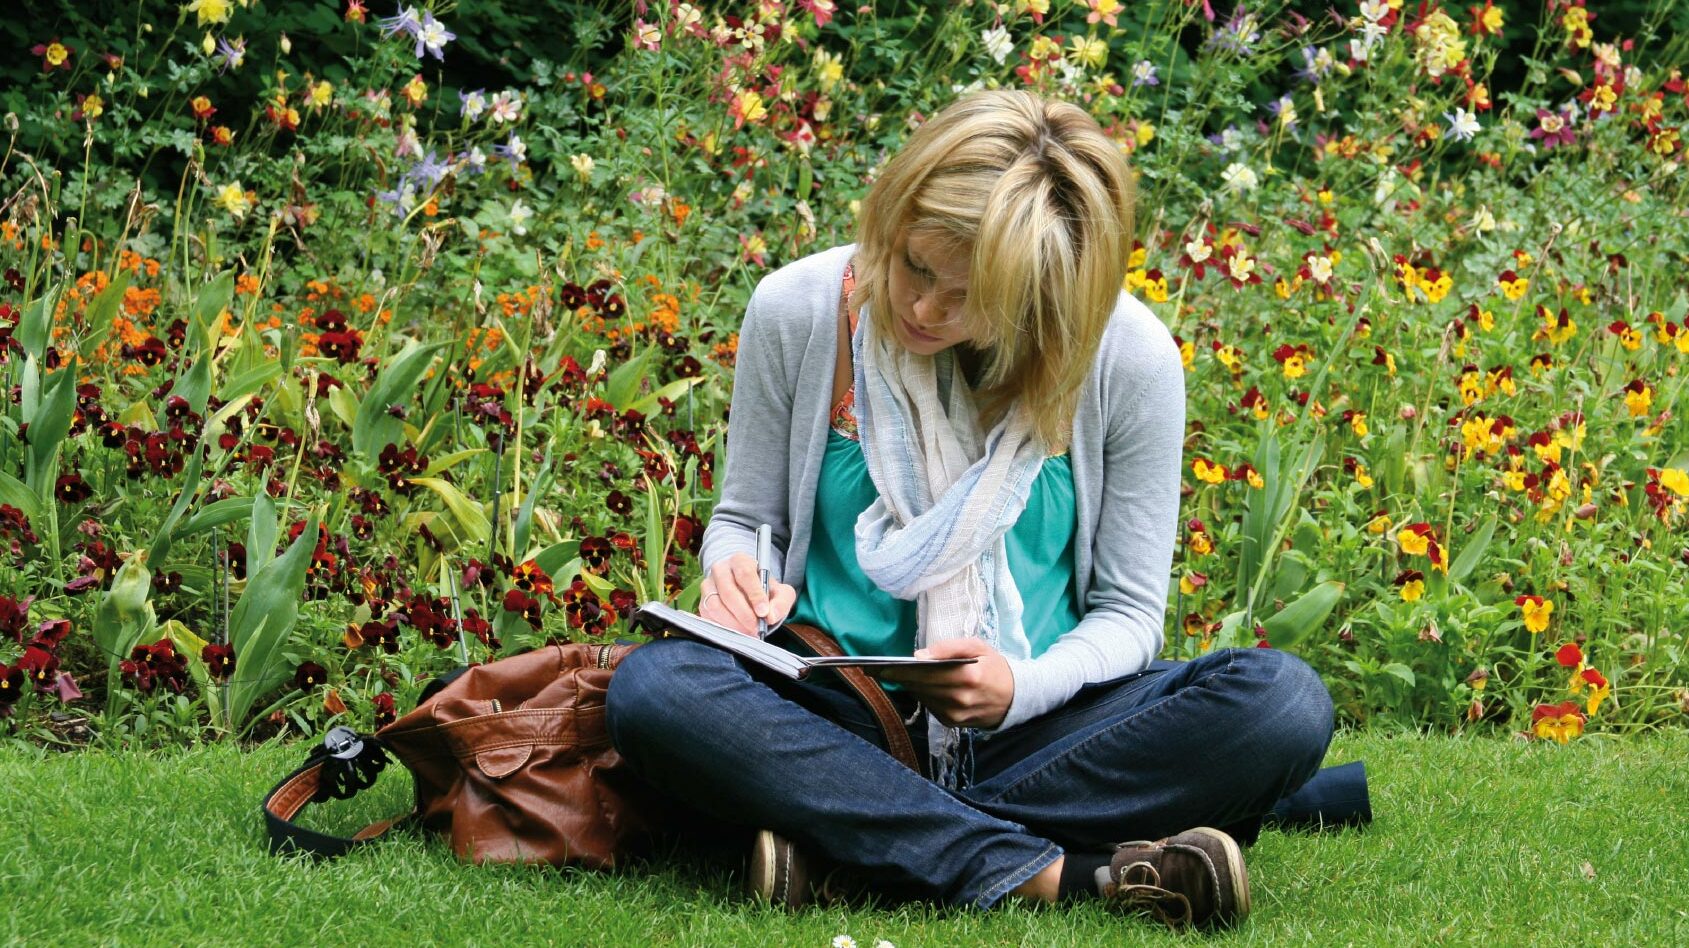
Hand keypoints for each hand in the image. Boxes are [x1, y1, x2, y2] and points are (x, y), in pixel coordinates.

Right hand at [700, 553, 795, 636]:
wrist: (746, 592)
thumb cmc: (763, 590)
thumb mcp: (780, 592)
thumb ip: (781, 602)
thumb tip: (771, 616)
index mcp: (740, 561)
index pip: (745, 574)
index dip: (754, 594)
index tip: (764, 612)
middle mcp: (720, 570)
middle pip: (728, 592)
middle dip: (744, 614)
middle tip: (756, 628)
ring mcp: (708, 586)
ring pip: (715, 605)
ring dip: (733, 623)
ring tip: (748, 632)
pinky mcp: (702, 602)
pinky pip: (708, 617)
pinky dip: (723, 627)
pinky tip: (736, 632)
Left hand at [878, 638, 1014, 729]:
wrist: (1015, 698)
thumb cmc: (994, 666)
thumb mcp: (977, 647)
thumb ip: (948, 647)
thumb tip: (919, 655)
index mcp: (967, 677)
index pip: (925, 673)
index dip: (900, 670)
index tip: (880, 666)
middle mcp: (960, 699)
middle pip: (919, 687)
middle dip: (899, 677)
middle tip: (877, 669)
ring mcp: (955, 715)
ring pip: (922, 697)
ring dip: (909, 686)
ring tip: (892, 674)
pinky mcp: (952, 723)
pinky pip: (929, 706)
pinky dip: (922, 695)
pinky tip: (916, 685)